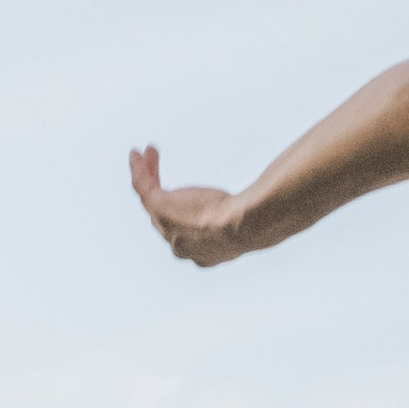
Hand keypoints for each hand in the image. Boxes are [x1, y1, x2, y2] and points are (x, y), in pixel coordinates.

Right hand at [130, 146, 250, 267]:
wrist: (243, 226)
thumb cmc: (254, 224)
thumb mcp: (250, 223)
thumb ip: (250, 218)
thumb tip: (271, 210)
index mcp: (202, 254)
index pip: (187, 231)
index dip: (184, 210)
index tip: (189, 196)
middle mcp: (180, 246)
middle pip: (164, 215)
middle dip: (159, 190)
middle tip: (157, 169)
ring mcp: (167, 228)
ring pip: (150, 198)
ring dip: (145, 175)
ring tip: (143, 155)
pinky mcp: (160, 209)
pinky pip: (143, 186)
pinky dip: (138, 169)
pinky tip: (137, 153)